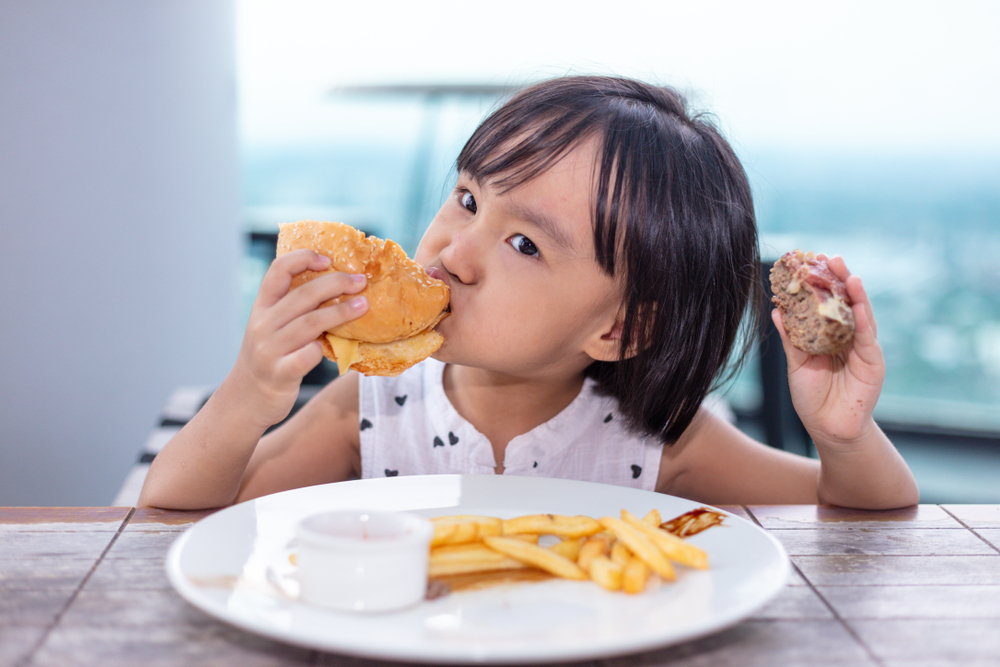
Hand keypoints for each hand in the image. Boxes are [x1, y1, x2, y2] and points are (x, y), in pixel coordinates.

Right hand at [229, 249, 367, 429]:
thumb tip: (339, 288)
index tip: (328, 259)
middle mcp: (262, 324)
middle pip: (303, 294)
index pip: (278, 270)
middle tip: (361, 281)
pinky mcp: (280, 373)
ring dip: (341, 312)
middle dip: (336, 283)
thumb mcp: (271, 328)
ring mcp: (269, 349)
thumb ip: (294, 310)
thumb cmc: (269, 358)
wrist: (245, 400)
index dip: (303, 259)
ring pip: (310, 323)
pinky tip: (341, 346)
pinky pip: (307, 356)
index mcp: (261, 307)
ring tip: (364, 306)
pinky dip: (324, 348)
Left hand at [771, 255, 883, 446]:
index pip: (828, 305)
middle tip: (830, 259)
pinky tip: (859, 304)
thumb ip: (791, 339)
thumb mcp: (797, 363)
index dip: (822, 284)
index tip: (811, 262)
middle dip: (840, 280)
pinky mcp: (873, 363)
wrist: (828, 429)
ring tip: (848, 274)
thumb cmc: (812, 398)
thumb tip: (777, 311)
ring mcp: (863, 349)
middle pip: (846, 304)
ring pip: (861, 316)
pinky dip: (864, 320)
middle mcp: (849, 338)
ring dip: (856, 294)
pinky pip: (868, 338)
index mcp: (830, 336)